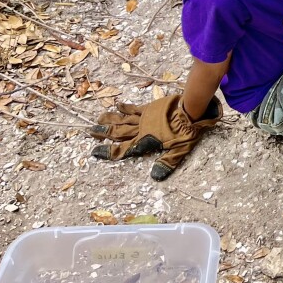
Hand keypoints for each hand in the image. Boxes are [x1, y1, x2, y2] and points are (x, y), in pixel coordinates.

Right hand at [90, 95, 221, 180]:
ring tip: (98, 120)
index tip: (95, 152)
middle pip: (119, 132)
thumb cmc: (186, 133)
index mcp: (145, 142)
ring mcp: (145, 117)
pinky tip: (118, 105)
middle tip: (91, 132)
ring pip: (123, 119)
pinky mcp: (150, 107)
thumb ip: (166, 163)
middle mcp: (141, 130)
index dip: (109, 151)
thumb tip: (155, 177)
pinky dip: (125, 107)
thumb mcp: (178, 152)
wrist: (191, 110)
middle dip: (105, 133)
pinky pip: (134, 108)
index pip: (123, 149)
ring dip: (110, 120)